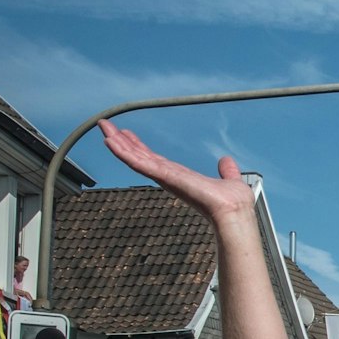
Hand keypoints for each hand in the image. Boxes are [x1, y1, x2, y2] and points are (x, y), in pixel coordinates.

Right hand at [98, 119, 256, 220]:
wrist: (235, 212)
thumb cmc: (233, 204)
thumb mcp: (229, 181)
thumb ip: (226, 171)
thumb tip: (227, 162)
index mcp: (181, 176)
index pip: (154, 159)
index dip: (139, 146)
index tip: (127, 134)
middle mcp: (169, 177)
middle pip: (140, 156)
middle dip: (122, 141)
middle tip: (106, 126)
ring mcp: (165, 177)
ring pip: (135, 158)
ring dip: (118, 143)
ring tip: (103, 128)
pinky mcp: (166, 177)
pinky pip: (140, 164)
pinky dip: (125, 153)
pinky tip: (111, 142)